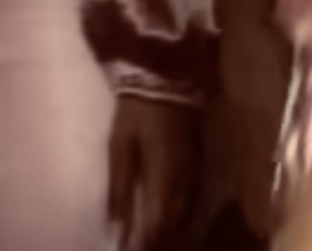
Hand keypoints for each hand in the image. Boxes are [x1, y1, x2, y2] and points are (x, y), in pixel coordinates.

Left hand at [107, 95, 198, 250]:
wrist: (166, 77)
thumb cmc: (138, 112)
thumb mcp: (121, 147)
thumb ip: (118, 188)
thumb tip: (114, 228)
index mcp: (164, 179)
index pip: (158, 228)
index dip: (146, 246)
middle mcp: (184, 182)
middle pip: (174, 227)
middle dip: (158, 244)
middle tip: (140, 249)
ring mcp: (194, 171)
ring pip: (184, 216)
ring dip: (169, 234)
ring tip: (153, 243)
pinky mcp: (197, 162)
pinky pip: (190, 201)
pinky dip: (179, 218)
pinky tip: (169, 223)